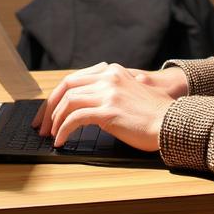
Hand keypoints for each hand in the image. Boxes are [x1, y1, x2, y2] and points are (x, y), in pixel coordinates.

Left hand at [36, 63, 187, 151]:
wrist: (173, 123)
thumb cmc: (153, 116)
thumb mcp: (128, 95)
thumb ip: (108, 93)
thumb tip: (81, 109)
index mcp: (112, 72)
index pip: (73, 79)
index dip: (55, 96)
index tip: (46, 113)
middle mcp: (109, 77)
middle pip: (65, 87)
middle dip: (48, 108)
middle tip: (40, 126)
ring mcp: (109, 92)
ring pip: (68, 102)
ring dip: (54, 121)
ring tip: (50, 136)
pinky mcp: (109, 110)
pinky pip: (75, 118)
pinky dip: (63, 130)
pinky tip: (61, 141)